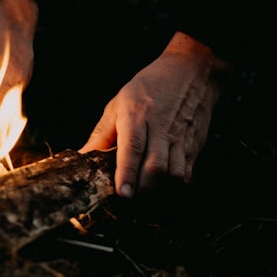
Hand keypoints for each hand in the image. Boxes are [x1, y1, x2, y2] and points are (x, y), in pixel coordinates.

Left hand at [80, 31, 232, 197]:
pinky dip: (175, 188)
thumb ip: (102, 134)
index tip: (122, 194)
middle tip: (128, 204)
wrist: (192, 72)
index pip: (133, 147)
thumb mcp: (119, 103)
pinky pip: (187, 174)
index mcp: (137, 114)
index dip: (127, 173)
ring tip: (144, 201)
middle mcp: (161, 127)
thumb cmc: (150, 87)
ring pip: (175, 175)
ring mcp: (180, 138)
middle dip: (142, 192)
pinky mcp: (194, 146)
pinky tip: (163, 191)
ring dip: (159, 194)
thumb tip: (82, 157)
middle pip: (156, 168)